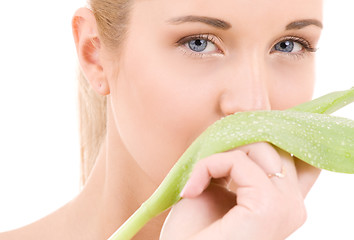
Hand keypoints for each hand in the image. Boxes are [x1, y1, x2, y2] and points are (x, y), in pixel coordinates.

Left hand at [160, 142, 319, 239]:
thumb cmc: (194, 229)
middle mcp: (293, 204)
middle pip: (274, 143)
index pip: (290, 151)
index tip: (228, 137)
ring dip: (218, 155)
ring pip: (260, 145)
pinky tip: (191, 190)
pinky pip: (239, 160)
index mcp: (284, 200)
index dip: (262, 135)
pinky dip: (208, 166)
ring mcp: (286, 207)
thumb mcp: (218, 182)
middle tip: (204, 167)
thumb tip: (242, 113)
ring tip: (196, 183)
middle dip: (234, 143)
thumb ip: (238, 157)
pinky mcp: (269, 207)